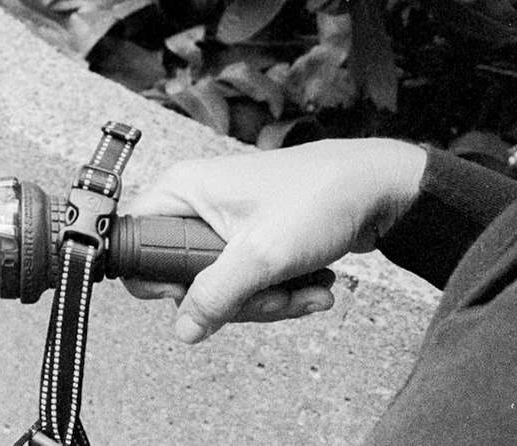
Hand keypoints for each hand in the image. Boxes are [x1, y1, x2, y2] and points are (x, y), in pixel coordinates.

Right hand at [116, 138, 426, 343]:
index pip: (137, 241)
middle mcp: (197, 203)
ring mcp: (225, 222)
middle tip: (269, 297)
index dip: (159, 277)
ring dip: (268, 301)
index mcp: (182, 190)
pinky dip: (282, 291)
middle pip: (185, 275)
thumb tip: (183, 328)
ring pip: (222, 285)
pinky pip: (250, 281)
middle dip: (235, 300)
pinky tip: (315, 286)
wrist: (378, 188)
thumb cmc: (320, 198)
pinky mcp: (253, 238)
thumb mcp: (261, 255)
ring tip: (307, 292)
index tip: (191, 294)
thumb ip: (215, 296)